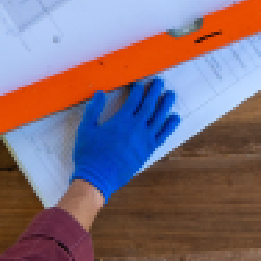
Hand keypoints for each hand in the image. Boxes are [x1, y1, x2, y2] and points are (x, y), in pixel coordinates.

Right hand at [70, 76, 179, 199]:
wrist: (98, 178)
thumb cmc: (89, 153)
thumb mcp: (86, 128)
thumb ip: (93, 109)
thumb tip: (99, 92)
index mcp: (121, 120)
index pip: (134, 99)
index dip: (138, 88)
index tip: (140, 82)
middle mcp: (136, 127)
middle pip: (149, 105)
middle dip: (155, 91)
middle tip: (160, 81)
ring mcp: (145, 139)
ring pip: (159, 118)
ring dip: (166, 105)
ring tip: (171, 94)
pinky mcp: (148, 151)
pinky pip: (162, 135)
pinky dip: (170, 126)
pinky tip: (174, 118)